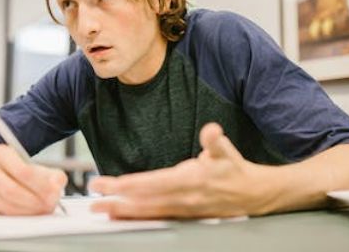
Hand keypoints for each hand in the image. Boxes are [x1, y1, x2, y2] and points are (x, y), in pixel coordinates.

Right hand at [0, 144, 67, 214]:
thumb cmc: (10, 167)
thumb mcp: (32, 163)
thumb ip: (50, 173)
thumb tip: (57, 185)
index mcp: (0, 154)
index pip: (22, 171)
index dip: (40, 184)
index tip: (54, 192)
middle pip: (12, 190)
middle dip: (34, 201)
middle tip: (49, 205)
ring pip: (6, 206)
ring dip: (28, 211)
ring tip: (43, 209)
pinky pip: (3, 214)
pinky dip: (20, 215)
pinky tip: (31, 212)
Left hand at [89, 122, 277, 218]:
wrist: (254, 195)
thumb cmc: (235, 170)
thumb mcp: (226, 151)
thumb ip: (215, 141)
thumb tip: (211, 130)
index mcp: (191, 180)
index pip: (153, 183)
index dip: (129, 185)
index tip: (109, 184)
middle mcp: (184, 198)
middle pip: (144, 201)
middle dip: (117, 201)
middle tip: (94, 201)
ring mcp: (183, 210)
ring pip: (148, 212)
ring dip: (124, 211)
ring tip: (102, 211)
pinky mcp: (184, 215)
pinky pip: (157, 217)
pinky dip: (139, 216)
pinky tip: (124, 215)